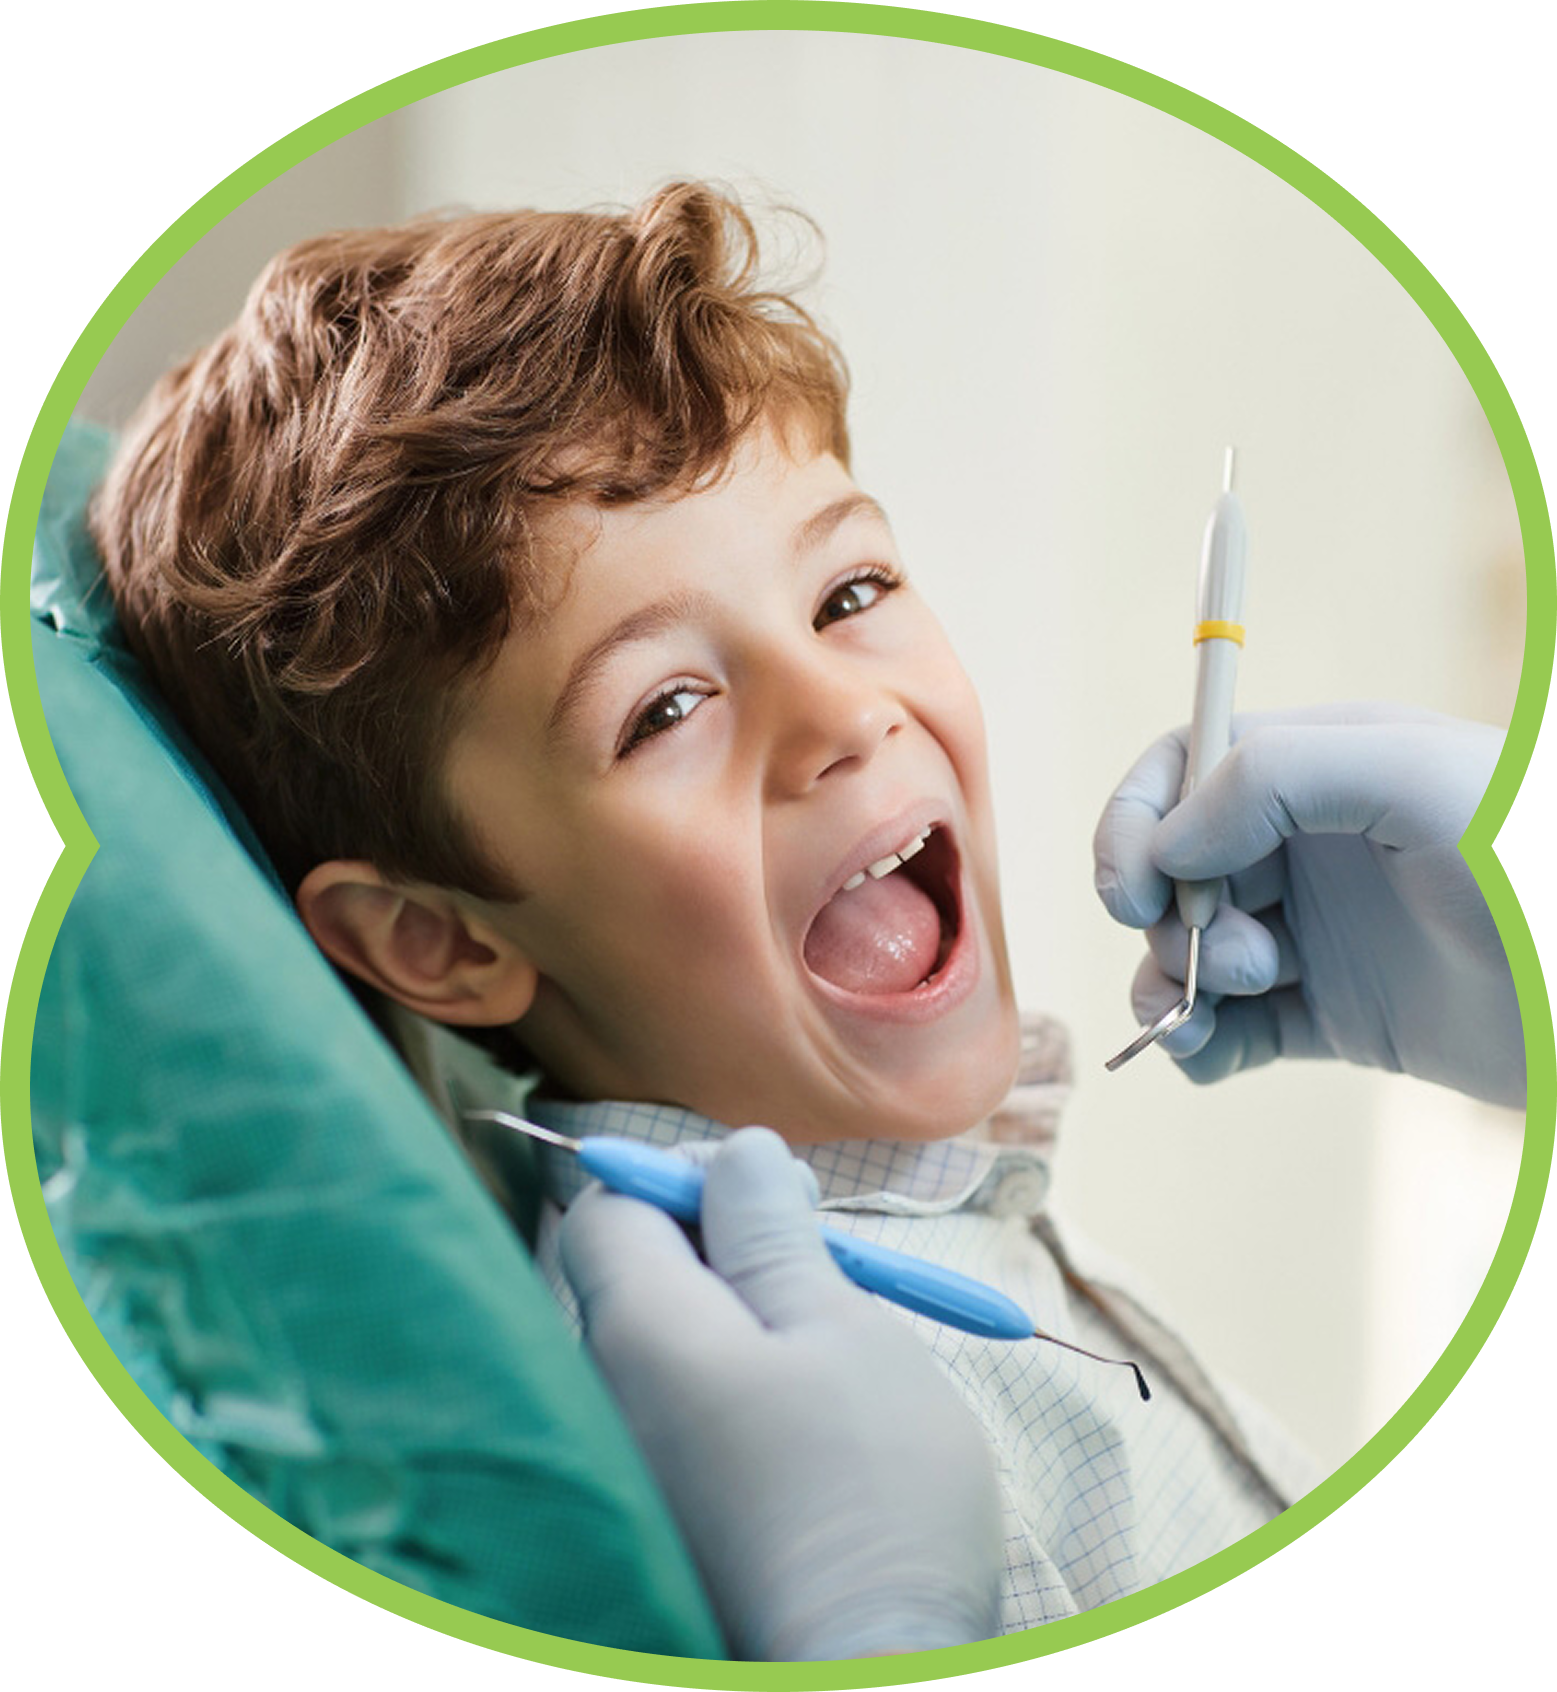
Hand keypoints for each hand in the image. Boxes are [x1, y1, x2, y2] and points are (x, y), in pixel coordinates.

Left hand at [558, 1128, 1003, 1660]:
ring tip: (836, 1330)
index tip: (772, 1189)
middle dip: (725, 1237)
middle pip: (638, 1269)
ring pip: (673, 1338)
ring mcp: (635, 1465)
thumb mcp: (837, 1325)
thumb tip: (734, 1151)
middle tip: (823, 1254)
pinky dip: (742, 1378)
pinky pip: (687, 1407)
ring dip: (747, 1307)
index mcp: (639, 1330)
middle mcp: (608, 1393)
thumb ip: (771, 1229)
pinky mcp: (671, 1515)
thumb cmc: (865, 1486)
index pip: (608, 1203)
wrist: (866, 1676)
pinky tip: (816, 1407)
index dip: (684, 1173)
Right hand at [1093, 702, 1523, 1106]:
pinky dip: (1195, 1046)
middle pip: (1173, 869)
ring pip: (1188, 954)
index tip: (1136, 893)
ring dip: (1174, 986)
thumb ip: (1273, 777)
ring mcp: (1317, 934)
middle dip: (1170, 919)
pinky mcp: (1333, 1018)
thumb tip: (1171, 844)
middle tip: (1240, 958)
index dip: (1135, 824)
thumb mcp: (1409, 776)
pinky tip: (1207, 1056)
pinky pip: (1227, 1031)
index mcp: (1319, 769)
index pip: (1181, 769)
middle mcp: (1306, 846)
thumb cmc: (1526, 866)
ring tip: (1220, 1016)